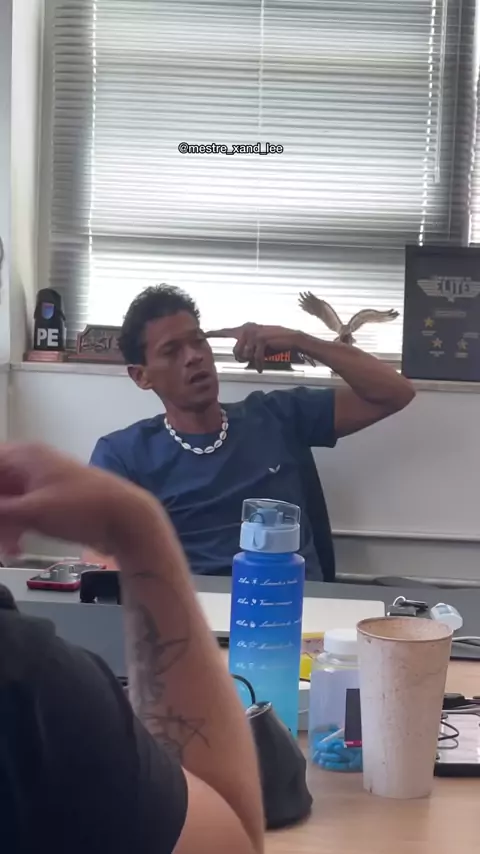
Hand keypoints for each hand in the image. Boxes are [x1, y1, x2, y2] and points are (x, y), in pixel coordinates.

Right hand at [0, 443, 154, 557]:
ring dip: (3, 525)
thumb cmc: (81, 507)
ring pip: (6, 502)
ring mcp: (41, 484)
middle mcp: (31, 465)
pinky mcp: (51, 502)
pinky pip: (22, 513)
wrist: (126, 519)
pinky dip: (15, 529)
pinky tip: (14, 549)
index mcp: (25, 456)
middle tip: (0, 537)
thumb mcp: (32, 510)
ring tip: (6, 548)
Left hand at [207, 323, 299, 372]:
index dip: (213, 333)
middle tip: (255, 359)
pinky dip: (259, 364)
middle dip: (244, 359)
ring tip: (261, 359)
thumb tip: (239, 357)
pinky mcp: (260, 339)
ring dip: (253, 361)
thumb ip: (246, 348)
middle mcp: (246, 328)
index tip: (201, 333)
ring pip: (244, 355)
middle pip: (235, 351)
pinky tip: (262, 367)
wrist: (291, 339)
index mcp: (244, 329)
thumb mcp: (257, 346)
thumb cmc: (275, 344)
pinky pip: (255, 357)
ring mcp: (253, 333)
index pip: (226, 332)